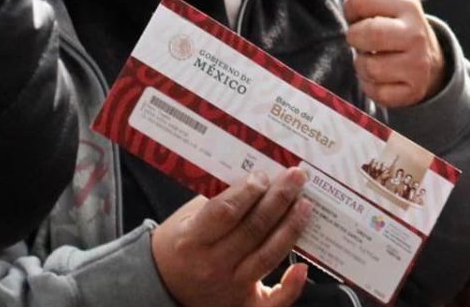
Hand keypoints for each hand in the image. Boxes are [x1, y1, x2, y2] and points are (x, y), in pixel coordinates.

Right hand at [151, 167, 313, 306]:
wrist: (164, 287)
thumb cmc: (180, 245)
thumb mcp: (187, 219)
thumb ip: (218, 200)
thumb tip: (257, 179)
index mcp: (192, 240)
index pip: (226, 212)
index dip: (248, 191)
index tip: (263, 175)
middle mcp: (212, 265)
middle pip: (253, 229)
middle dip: (279, 199)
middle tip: (296, 178)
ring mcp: (230, 287)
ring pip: (268, 255)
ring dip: (291, 227)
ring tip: (304, 205)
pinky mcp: (244, 305)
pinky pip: (273, 301)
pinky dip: (291, 286)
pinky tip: (303, 267)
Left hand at [345, 0, 447, 107]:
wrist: (427, 63)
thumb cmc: (399, 19)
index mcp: (406, 2)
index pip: (356, 0)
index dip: (354, 9)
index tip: (366, 12)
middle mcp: (414, 32)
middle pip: (358, 35)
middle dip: (357, 38)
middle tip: (371, 37)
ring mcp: (414, 63)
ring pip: (364, 66)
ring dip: (364, 64)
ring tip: (379, 56)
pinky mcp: (409, 91)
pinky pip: (373, 91)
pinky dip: (373, 86)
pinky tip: (386, 76)